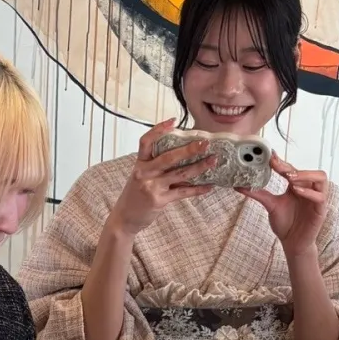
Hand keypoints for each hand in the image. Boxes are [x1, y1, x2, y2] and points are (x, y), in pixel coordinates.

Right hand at [109, 120, 215, 236]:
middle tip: (205, 143)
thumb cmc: (135, 195)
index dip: (159, 130)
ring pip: (180, 174)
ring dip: (199, 167)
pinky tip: (209, 186)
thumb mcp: (140, 176)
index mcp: (140, 164)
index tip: (173, 121)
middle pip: (168, 157)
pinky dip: (197, 189)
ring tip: (213, 160)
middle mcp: (144, 173)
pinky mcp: (159, 200)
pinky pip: (182, 192)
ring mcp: (152, 187)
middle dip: (189, 149)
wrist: (125, 218)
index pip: (146, 141)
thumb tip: (182, 155)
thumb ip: (156, 166)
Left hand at [239, 154, 328, 256]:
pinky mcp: (320, 210)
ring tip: (290, 178)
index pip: (292, 169)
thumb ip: (257, 194)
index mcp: (297, 186)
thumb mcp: (269, 205)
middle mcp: (308, 190)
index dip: (282, 163)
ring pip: (321, 178)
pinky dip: (309, 192)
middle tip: (278, 167)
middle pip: (308, 170)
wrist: (292, 243)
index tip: (269, 157)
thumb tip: (238, 185)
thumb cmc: (285, 224)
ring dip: (306, 175)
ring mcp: (316, 199)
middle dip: (293, 167)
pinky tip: (296, 191)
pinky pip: (320, 197)